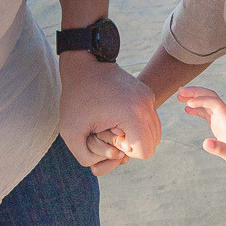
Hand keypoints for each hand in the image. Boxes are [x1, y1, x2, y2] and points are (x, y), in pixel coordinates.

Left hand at [59, 53, 160, 175]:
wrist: (84, 64)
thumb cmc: (75, 98)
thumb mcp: (70, 132)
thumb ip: (85, 157)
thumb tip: (112, 160)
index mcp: (133, 114)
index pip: (144, 151)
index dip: (126, 153)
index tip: (109, 139)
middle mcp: (147, 105)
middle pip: (152, 144)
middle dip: (132, 146)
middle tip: (111, 134)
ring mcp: (149, 98)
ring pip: (154, 133)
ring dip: (136, 136)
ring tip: (115, 127)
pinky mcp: (147, 94)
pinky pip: (151, 121)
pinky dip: (138, 126)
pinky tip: (119, 119)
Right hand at [177, 87, 225, 172]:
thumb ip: (219, 149)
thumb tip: (205, 143)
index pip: (215, 103)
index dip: (202, 100)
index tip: (188, 104)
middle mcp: (224, 116)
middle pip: (210, 97)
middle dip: (195, 92)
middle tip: (179, 91)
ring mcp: (221, 120)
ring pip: (207, 103)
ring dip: (194, 98)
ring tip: (179, 96)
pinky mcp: (218, 125)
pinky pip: (206, 112)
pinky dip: (196, 109)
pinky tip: (186, 109)